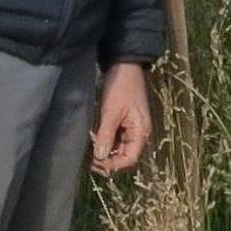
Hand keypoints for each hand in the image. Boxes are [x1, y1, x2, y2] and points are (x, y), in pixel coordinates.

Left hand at [91, 62, 153, 176]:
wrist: (124, 65)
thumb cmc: (120, 87)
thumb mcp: (111, 112)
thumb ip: (106, 135)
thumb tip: (100, 157)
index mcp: (141, 132)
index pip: (129, 159)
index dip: (113, 165)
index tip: (96, 163)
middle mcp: (139, 132)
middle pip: (124, 155)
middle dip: (107, 159)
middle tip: (89, 160)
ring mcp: (131, 127)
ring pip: (118, 148)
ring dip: (105, 151)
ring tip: (89, 150)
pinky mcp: (124, 121)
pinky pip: (115, 138)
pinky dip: (105, 141)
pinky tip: (94, 140)